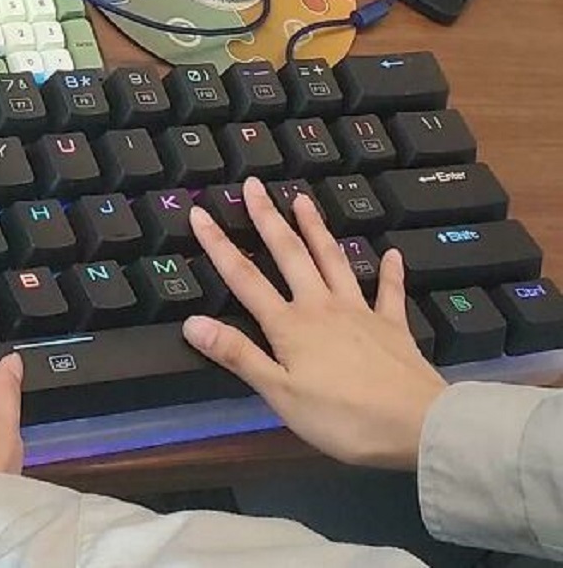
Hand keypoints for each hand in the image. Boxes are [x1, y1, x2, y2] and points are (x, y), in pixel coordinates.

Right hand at [181, 178, 446, 470]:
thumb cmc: (342, 417)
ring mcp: (360, 311)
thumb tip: (192, 322)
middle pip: (290, 255)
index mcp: (290, 325)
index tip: (200, 213)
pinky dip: (390, 271)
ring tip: (304, 200)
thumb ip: (238, 355)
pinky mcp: (393, 326)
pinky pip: (389, 292)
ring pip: (333, 260)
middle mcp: (321, 306)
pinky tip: (392, 253)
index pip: (245, 278)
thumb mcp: (280, 393)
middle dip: (268, 219)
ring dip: (316, 229)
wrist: (418, 425)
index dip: (218, 245)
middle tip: (255, 186)